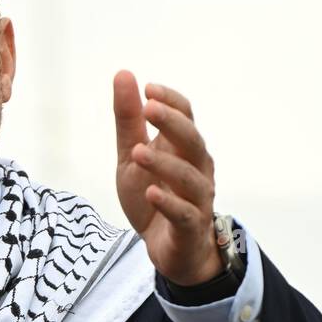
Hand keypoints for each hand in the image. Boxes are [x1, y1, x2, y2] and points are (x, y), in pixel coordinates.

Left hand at [113, 70, 220, 285]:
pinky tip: (152, 193)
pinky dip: (169, 203)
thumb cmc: (153, 195)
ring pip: (190, 177)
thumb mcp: (131, 156)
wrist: (166, 248)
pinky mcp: (190, 227)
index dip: (171, 101)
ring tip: (139, 153)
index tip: (148, 88)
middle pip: (193, 141)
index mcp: (183, 148)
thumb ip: (129, 120)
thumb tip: (124, 73)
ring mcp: (197, 199)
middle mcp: (197, 169)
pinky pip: (185, 214)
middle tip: (149, 107)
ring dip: (165, 164)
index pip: (187, 116)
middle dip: (173, 123)